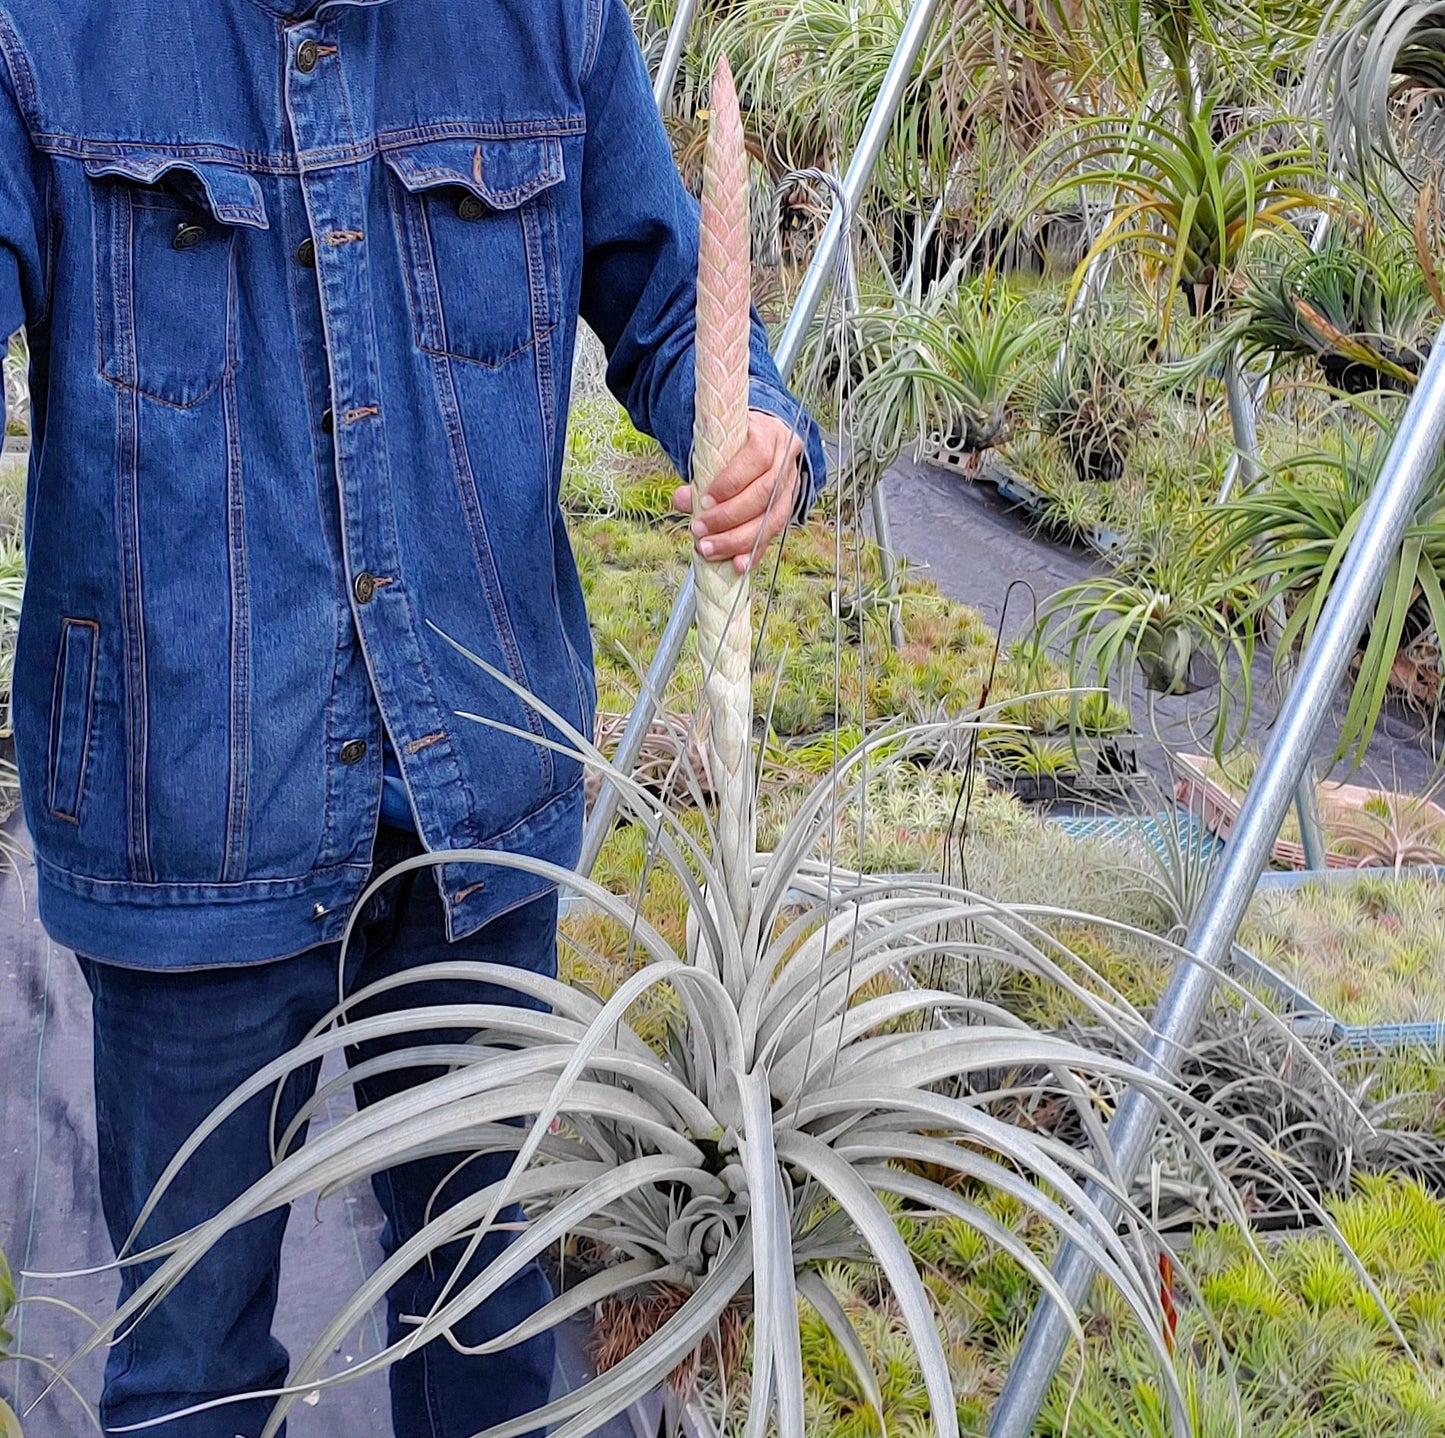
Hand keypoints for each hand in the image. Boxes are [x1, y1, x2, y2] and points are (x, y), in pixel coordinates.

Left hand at [672, 410, 803, 573]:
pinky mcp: (787, 511)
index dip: (731, 482)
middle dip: (729, 517)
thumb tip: (681, 500)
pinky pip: (773, 536)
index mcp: (770, 436)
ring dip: (738, 540)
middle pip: (764, 494)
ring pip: (772, 519)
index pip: (756, 458)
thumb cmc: (736, 446)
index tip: (704, 500)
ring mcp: (791, 488)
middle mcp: (787, 462)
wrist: (765, 443)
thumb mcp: (719, 449)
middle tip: (700, 531)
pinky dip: (754, 553)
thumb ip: (701, 472)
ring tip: (710, 550)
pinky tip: (738, 564)